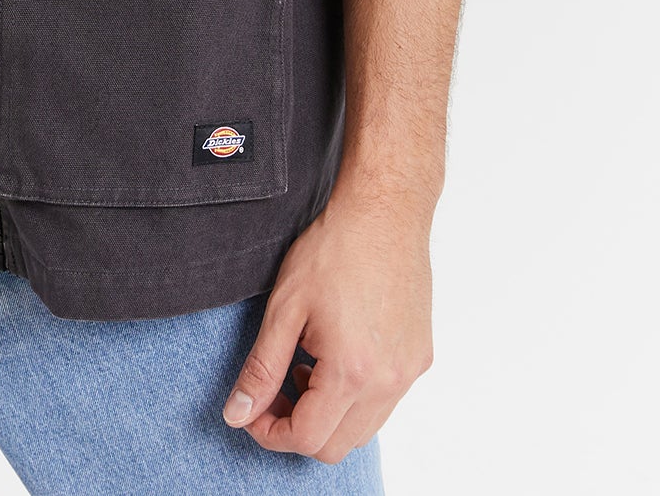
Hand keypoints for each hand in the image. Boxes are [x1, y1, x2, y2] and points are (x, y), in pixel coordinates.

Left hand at [221, 188, 433, 462]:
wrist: (384, 212)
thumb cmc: (334, 249)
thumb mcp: (284, 308)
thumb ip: (261, 369)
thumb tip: (238, 414)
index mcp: (352, 372)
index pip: (306, 438)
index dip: (269, 431)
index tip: (252, 408)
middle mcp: (388, 381)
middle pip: (336, 446)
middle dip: (297, 429)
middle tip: (274, 391)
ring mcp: (409, 371)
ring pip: (363, 429)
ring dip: (328, 415)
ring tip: (303, 367)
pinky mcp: (421, 356)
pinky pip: (385, 402)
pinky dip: (356, 397)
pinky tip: (335, 356)